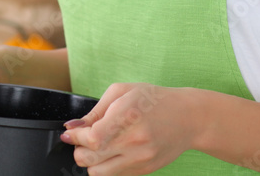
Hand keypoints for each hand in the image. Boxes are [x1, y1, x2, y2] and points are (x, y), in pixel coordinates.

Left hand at [60, 83, 199, 174]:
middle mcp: (135, 141)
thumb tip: (72, 128)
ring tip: (97, 148)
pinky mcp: (145, 170)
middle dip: (78, 150)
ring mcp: (141, 159)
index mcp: (127, 116)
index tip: (71, 134)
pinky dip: (107, 165)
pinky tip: (114, 151)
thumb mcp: (122, 92)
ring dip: (91, 162)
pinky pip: (115, 175)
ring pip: (99, 173)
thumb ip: (94, 112)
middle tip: (82, 140)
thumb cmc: (154, 100)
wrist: (188, 117)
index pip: (91, 139)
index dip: (75, 138)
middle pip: (90, 159)